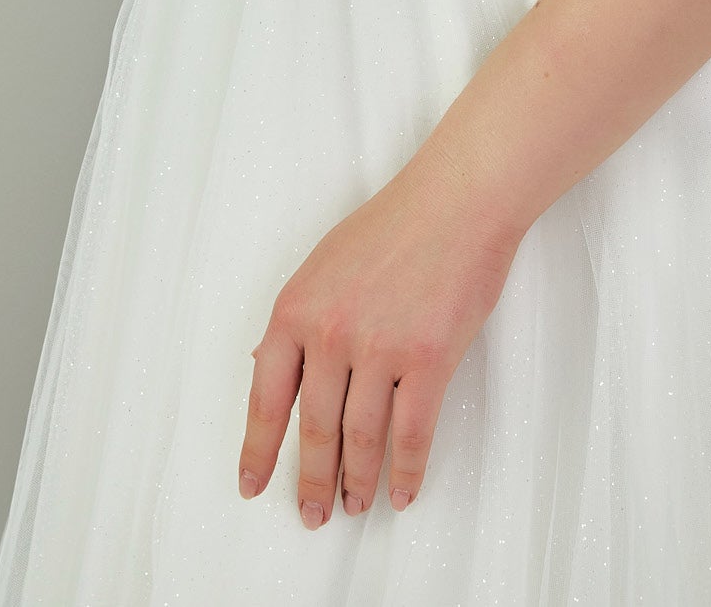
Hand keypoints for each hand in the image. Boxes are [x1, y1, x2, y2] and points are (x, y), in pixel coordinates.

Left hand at [237, 136, 523, 526]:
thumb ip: (301, 318)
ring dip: (357, 481)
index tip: (252, 484)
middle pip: (314, 429)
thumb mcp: (325, 264)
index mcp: (297, 308)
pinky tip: (401, 491)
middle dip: (311, 479)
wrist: (458, 199)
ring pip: (360, 439)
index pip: (265, 397)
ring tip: (355, 504)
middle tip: (311, 512)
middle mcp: (330, 333)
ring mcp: (379, 348)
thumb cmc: (397, 223)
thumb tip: (273, 369)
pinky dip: (405, 471)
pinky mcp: (427, 360)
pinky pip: (411, 434)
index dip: (258, 450)